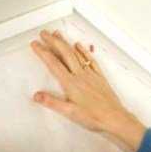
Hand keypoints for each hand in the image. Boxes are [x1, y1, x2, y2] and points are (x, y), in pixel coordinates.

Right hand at [30, 29, 145, 151]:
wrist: (114, 118)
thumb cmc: (94, 117)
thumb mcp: (69, 112)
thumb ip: (52, 102)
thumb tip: (37, 95)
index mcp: (71, 84)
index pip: (53, 64)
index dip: (43, 52)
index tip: (35, 44)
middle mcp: (80, 76)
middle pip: (64, 54)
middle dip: (53, 41)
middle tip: (44, 33)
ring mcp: (91, 75)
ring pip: (76, 54)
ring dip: (66, 43)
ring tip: (58, 34)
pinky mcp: (99, 77)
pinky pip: (90, 60)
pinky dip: (84, 51)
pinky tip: (80, 46)